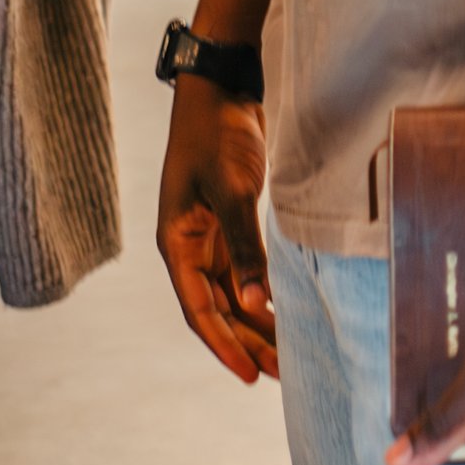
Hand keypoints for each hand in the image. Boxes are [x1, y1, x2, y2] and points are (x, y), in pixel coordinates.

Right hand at [156, 83, 278, 383]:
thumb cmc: (218, 134)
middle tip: (280, 374)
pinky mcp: (229, 223)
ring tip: (286, 354)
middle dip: (245, 342)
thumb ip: (244, 247)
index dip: (224, 345)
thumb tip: (254, 305)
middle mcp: (189, 246)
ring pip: (231, 295)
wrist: (222, 88)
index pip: (198, 309)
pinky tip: (285, 311)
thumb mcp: (232, 190)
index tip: (249, 376)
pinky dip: (261, 294)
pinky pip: (243, 272)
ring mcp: (209, 236)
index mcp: (177, 242)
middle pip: (216, 308)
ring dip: (255, 323)